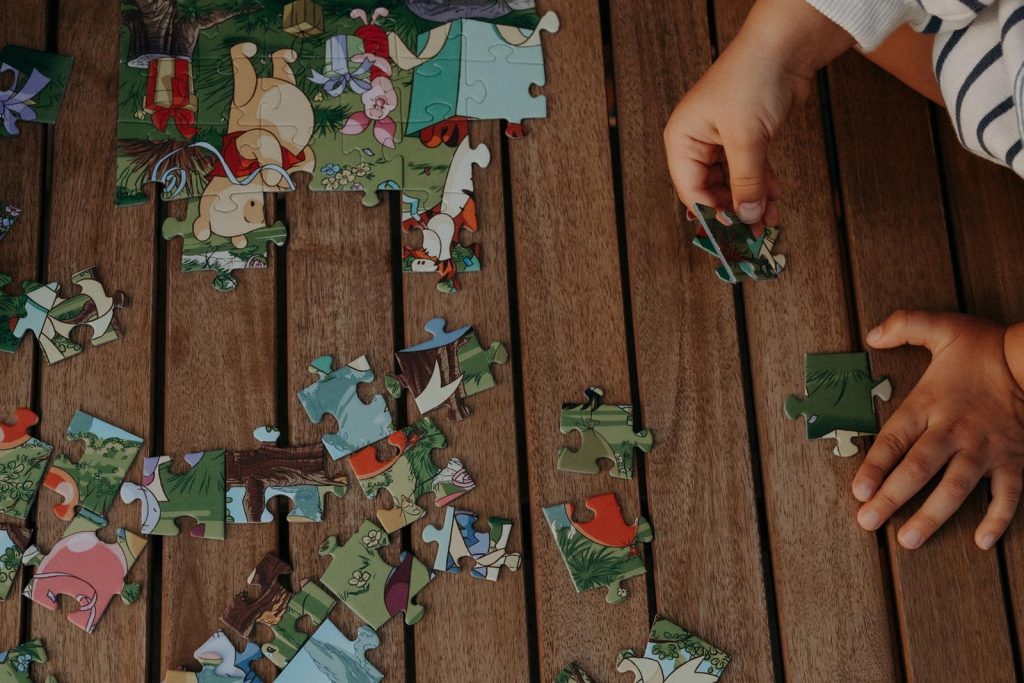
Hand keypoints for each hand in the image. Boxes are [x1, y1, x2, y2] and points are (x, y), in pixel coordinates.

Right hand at [663, 0, 852, 226]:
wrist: (784, 47)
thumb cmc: (752, 78)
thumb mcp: (746, 138)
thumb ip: (746, 181)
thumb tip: (746, 216)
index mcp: (683, 139)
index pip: (691, 189)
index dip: (712, 213)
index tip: (733, 232)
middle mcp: (697, 142)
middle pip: (711, 190)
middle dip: (734, 210)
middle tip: (752, 233)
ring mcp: (722, 140)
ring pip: (733, 183)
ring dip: (752, 202)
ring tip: (768, 221)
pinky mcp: (746, 138)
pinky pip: (750, 172)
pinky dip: (763, 186)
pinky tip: (775, 201)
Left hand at [853, 311, 1023, 549]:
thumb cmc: (986, 346)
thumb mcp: (942, 327)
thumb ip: (904, 325)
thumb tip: (872, 335)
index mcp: (930, 404)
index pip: (894, 441)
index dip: (874, 467)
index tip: (858, 490)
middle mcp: (954, 431)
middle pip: (917, 471)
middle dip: (890, 499)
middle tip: (868, 522)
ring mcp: (985, 449)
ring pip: (954, 490)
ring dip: (931, 517)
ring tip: (909, 539)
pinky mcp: (1014, 460)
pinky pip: (1006, 497)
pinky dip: (997, 520)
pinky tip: (981, 541)